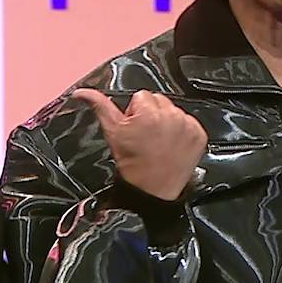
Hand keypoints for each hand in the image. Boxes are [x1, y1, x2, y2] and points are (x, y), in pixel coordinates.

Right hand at [72, 89, 206, 200]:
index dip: (135, 112)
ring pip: (174, 110)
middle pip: (159, 100)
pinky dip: (181, 130)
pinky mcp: (199, 135)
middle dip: (151, 113)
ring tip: (158, 140)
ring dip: (167, 120)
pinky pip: (189, 122)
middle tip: (145, 134)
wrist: (152, 190)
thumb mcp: (112, 133)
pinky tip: (171, 144)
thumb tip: (81, 92)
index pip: (141, 96)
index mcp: (148, 113)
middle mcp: (171, 116)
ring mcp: (188, 126)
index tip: (135, 128)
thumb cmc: (131, 163)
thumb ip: (100, 107)